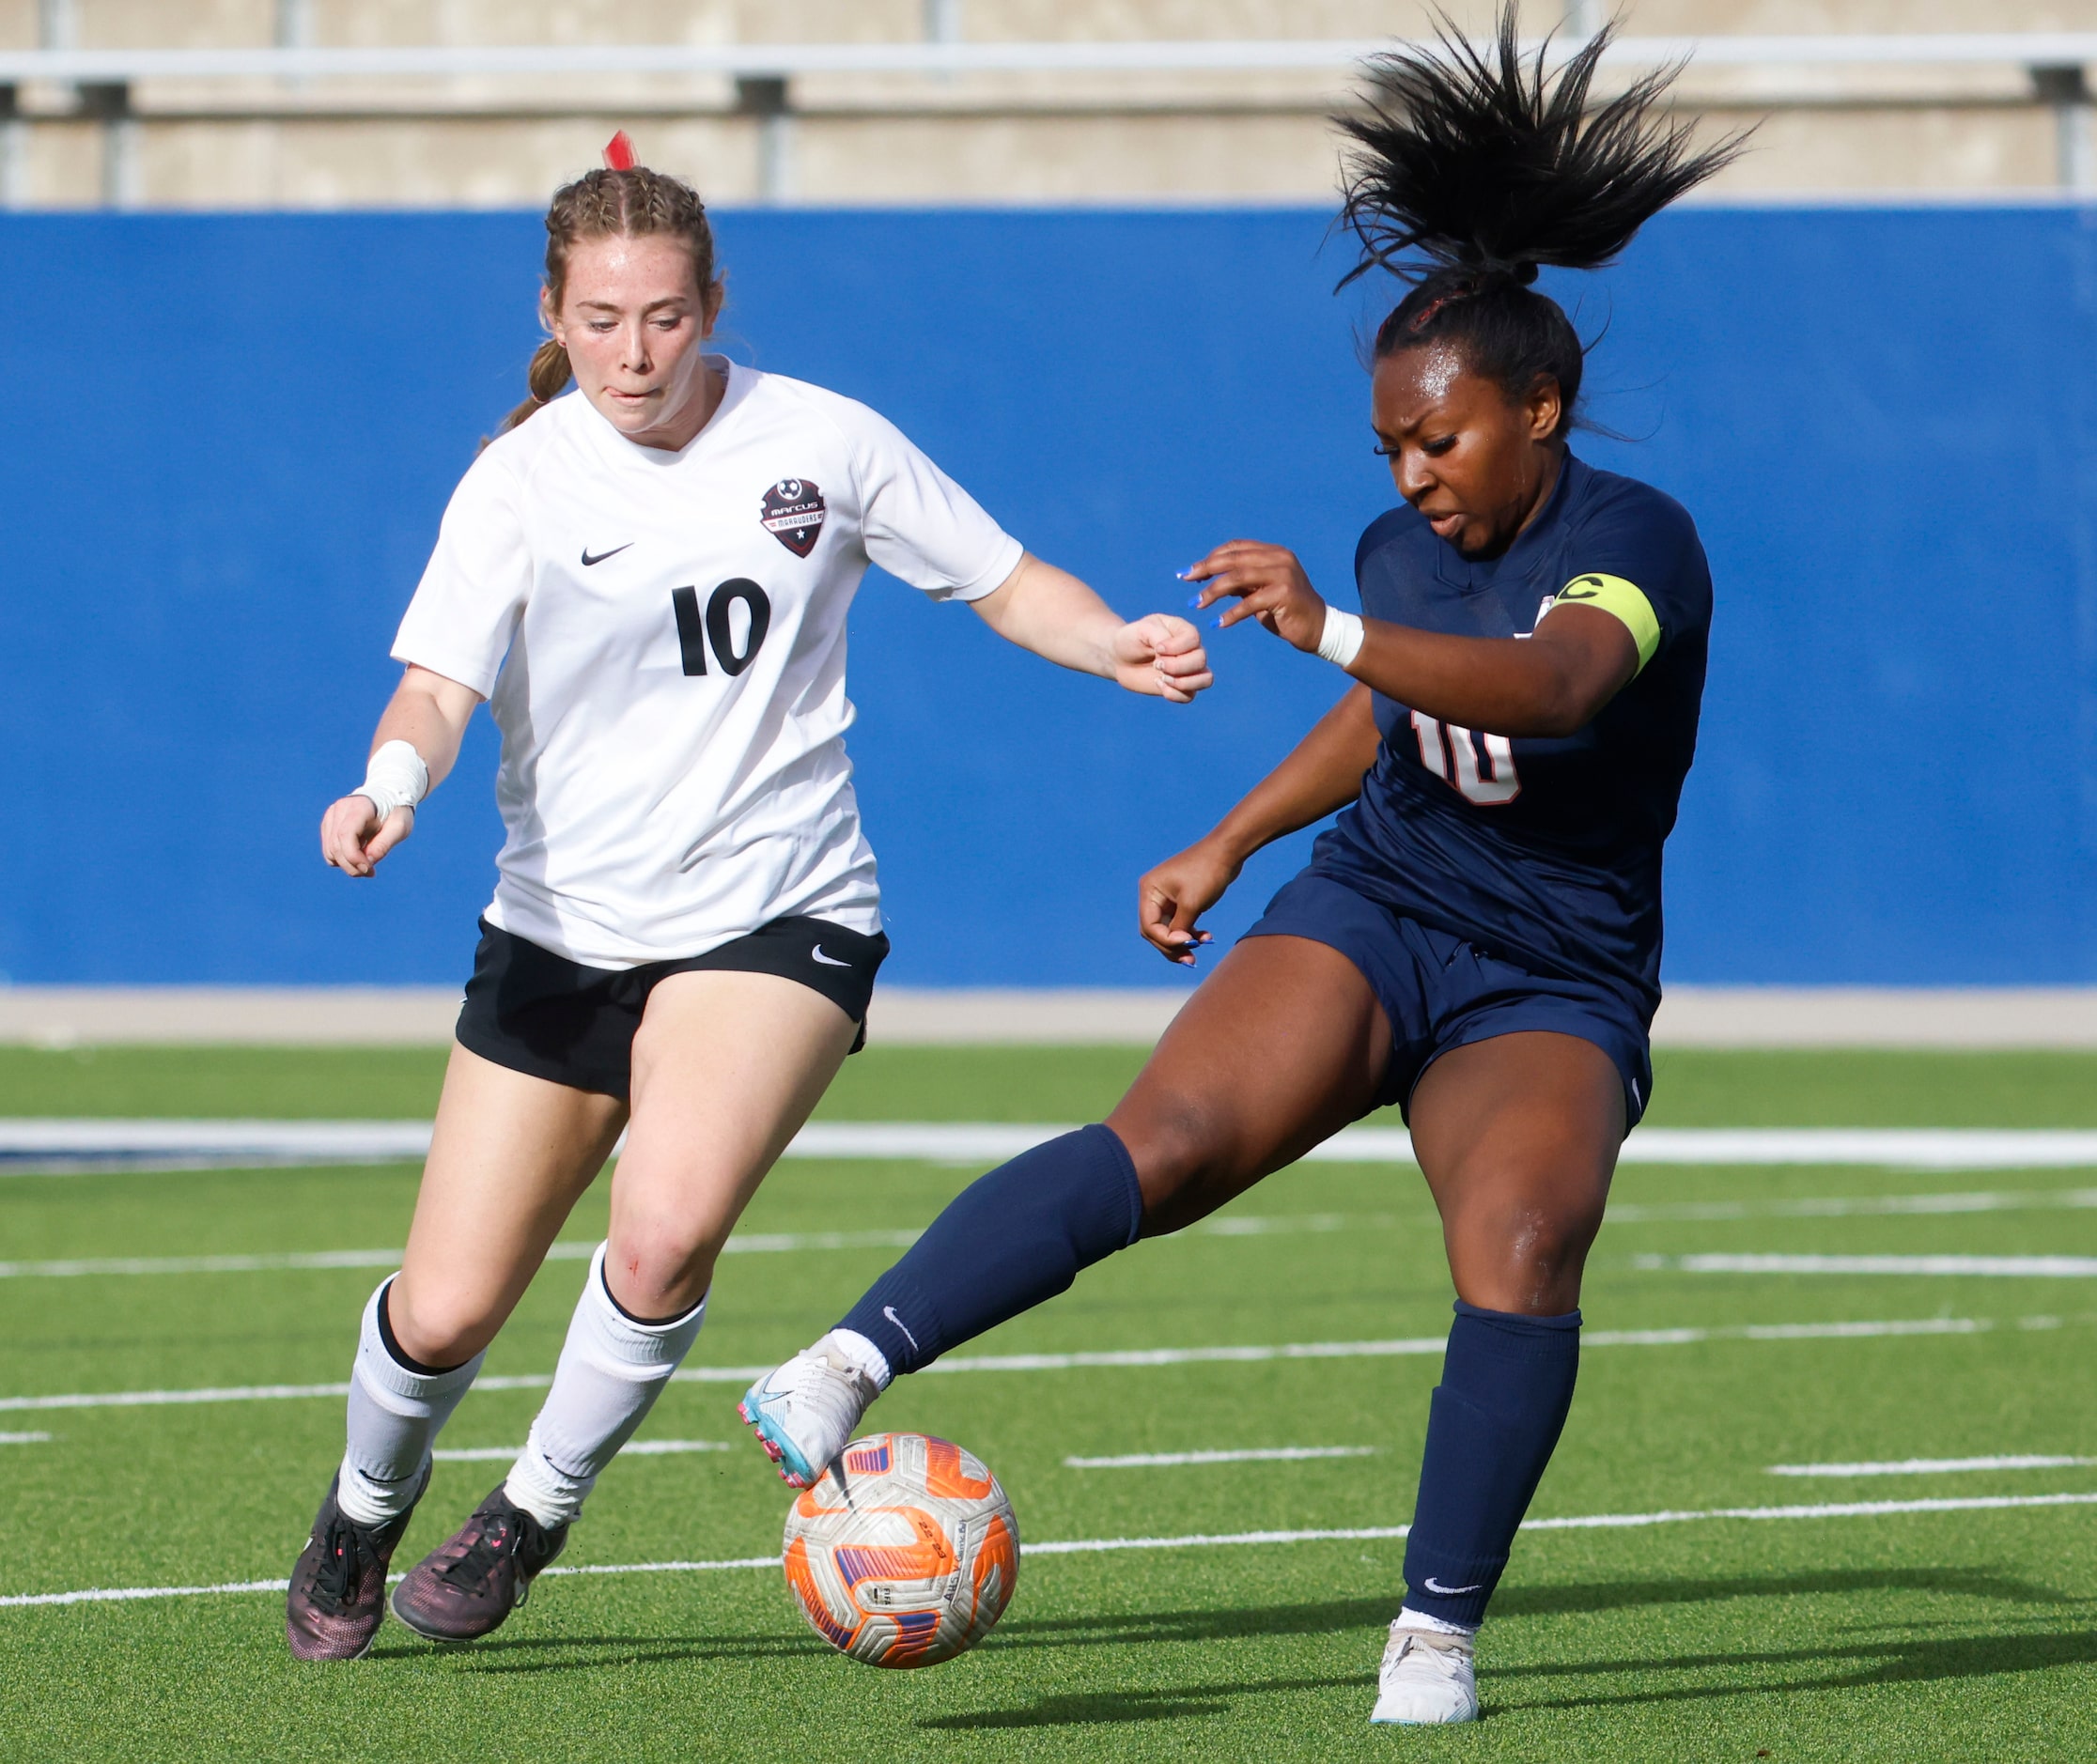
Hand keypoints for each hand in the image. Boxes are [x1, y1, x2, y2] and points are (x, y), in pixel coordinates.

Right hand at [320, 794, 412, 877]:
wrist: (387, 797)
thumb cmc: (396, 813)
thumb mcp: (400, 827)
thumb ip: (384, 844)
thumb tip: (368, 863)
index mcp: (359, 807)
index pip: (345, 835)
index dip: (353, 857)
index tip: (369, 869)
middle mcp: (340, 809)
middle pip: (336, 846)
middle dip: (352, 866)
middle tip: (371, 873)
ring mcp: (331, 816)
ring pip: (330, 851)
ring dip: (346, 864)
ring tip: (367, 864)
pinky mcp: (328, 824)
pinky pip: (329, 849)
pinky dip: (341, 858)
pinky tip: (358, 855)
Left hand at [1107, 613, 1212, 702]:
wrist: (1118, 658)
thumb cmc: (1131, 639)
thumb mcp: (1142, 629)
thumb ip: (1160, 636)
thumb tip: (1173, 655)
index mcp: (1182, 630)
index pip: (1194, 638)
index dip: (1177, 647)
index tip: (1157, 648)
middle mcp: (1190, 649)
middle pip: (1201, 660)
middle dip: (1177, 666)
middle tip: (1156, 664)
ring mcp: (1188, 669)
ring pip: (1205, 679)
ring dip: (1182, 683)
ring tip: (1162, 678)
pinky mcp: (1181, 687)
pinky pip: (1190, 696)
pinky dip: (1174, 694)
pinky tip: (1159, 684)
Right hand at [1138, 835, 1242, 963]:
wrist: (1228, 852)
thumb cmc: (1207, 873)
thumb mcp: (1192, 903)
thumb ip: (1180, 928)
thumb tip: (1175, 946)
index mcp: (1149, 890)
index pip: (1149, 926)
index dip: (1165, 940)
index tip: (1187, 944)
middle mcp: (1154, 894)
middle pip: (1156, 931)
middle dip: (1172, 947)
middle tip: (1190, 960)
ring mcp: (1167, 897)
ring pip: (1169, 930)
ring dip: (1183, 943)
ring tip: (1199, 953)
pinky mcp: (1181, 900)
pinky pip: (1181, 923)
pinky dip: (1191, 932)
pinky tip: (1207, 937)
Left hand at [1184, 541, 1325, 652]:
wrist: (1317, 628)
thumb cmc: (1285, 611)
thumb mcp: (1259, 592)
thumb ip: (1240, 582)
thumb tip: (1209, 577)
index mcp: (1273, 552)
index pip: (1235, 547)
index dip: (1210, 557)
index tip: (1190, 572)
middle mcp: (1279, 558)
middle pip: (1234, 558)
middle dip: (1206, 569)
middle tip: (1187, 580)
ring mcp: (1284, 574)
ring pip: (1238, 576)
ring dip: (1213, 591)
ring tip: (1198, 604)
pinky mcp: (1285, 594)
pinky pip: (1250, 602)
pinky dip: (1232, 613)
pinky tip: (1219, 623)